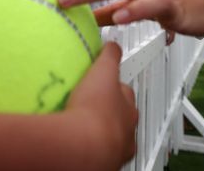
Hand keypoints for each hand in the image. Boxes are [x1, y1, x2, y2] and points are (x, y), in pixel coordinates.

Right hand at [63, 43, 136, 168]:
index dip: (115, 88)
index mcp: (129, 108)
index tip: (104, 85)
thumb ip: (110, 56)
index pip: (125, 94)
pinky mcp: (100, 164)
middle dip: (108, 113)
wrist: (83, 146)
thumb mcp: (103, 71)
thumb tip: (114, 45)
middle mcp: (126, 132)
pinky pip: (96, 155)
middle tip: (89, 106)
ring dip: (99, 132)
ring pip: (110, 139)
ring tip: (79, 125)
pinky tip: (74, 141)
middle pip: (120, 119)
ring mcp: (115, 151)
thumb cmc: (95, 110)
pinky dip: (88, 149)